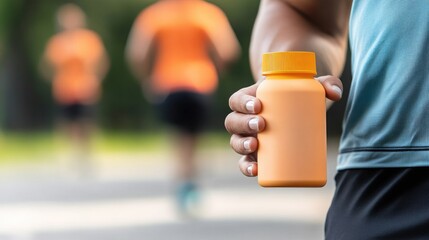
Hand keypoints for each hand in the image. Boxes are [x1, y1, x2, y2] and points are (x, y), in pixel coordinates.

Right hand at [225, 76, 342, 176]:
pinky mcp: (256, 155)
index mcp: (249, 99)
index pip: (237, 100)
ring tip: (255, 145)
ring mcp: (248, 138)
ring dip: (241, 144)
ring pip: (235, 141)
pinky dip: (246, 167)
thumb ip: (327, 84)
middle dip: (244, 124)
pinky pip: (244, 162)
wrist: (297, 112)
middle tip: (262, 124)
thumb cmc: (299, 97)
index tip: (258, 105)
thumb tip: (336, 94)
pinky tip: (255, 170)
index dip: (242, 103)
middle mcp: (243, 119)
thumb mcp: (311, 87)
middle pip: (233, 121)